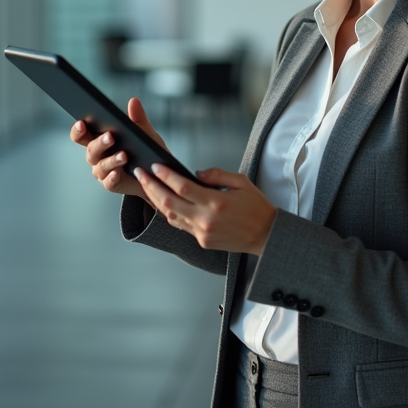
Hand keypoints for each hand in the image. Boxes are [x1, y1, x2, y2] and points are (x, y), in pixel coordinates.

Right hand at [69, 97, 165, 200]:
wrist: (157, 174)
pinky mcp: (112, 184)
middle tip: (110, 136)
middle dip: (99, 142)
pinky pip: (108, 182)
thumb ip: (137, 119)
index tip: (82, 123)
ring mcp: (103, 171)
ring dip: (111, 160)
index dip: (78, 130)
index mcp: (99, 140)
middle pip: (90, 149)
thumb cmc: (146, 151)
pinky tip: (119, 172)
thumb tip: (134, 101)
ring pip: (100, 166)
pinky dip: (113, 177)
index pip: (81, 135)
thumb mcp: (144, 133)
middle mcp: (97, 156)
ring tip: (124, 155)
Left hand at [134, 165, 276, 255]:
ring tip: (147, 186)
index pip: (182, 186)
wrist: (266, 235)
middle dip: (152, 186)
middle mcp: (206, 219)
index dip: (165, 175)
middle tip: (141, 173)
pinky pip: (180, 225)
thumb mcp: (241, 182)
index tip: (155, 166)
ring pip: (171, 215)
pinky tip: (163, 202)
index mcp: (216, 203)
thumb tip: (195, 173)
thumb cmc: (256, 207)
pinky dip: (169, 212)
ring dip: (156, 200)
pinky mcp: (202, 241)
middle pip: (169, 201)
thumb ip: (216, 175)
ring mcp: (202, 233)